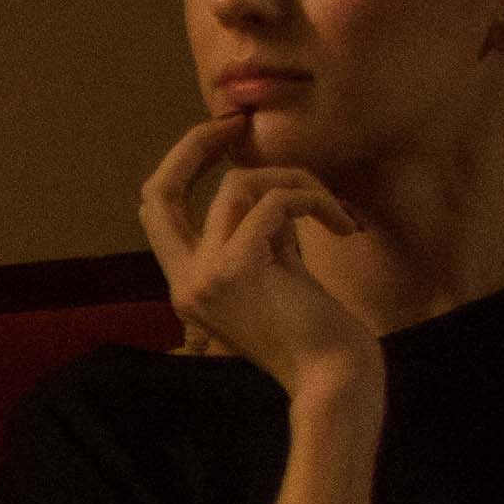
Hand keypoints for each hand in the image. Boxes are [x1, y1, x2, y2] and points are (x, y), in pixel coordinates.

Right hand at [138, 114, 377, 397]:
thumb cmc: (320, 338)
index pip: (158, 211)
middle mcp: (184, 284)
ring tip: (332, 209)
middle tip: (236, 121)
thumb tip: (267, 187)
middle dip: (195, 145)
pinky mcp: (236, 270)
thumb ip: (262, 238)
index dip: (184, 164)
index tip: (224, 136)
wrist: (335, 382)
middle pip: (159, 193)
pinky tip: (345, 227)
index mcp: (189, 287)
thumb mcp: (280, 278)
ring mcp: (205, 279)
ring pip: (237, 186)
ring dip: (295, 182)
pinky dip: (316, 201)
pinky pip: (273, 203)